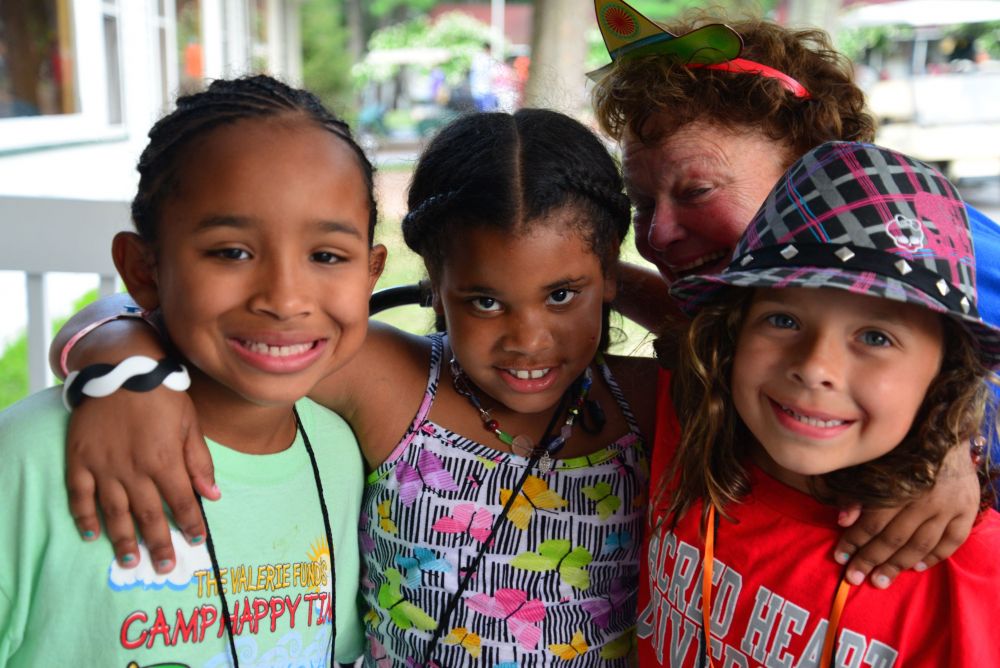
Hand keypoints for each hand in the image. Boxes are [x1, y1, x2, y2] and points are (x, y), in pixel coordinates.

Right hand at [66, 386, 217, 572]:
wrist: (121, 367)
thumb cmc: (162, 394)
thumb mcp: (190, 423)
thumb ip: (199, 461)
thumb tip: (213, 496)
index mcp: (165, 460)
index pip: (181, 502)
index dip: (190, 524)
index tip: (197, 542)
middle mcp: (134, 469)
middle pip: (148, 515)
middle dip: (159, 544)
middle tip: (164, 568)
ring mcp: (104, 466)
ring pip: (114, 512)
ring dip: (123, 539)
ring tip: (131, 561)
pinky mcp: (80, 459)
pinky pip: (79, 495)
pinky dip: (84, 517)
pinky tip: (91, 535)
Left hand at [833, 444, 978, 587]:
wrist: (946, 431)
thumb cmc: (902, 448)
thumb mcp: (875, 462)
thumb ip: (859, 491)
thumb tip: (843, 521)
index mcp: (899, 484)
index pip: (872, 522)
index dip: (854, 541)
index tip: (839, 557)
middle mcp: (925, 498)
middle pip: (894, 538)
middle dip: (870, 560)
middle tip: (853, 578)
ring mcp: (949, 507)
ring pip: (920, 545)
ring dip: (897, 566)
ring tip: (878, 581)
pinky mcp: (967, 510)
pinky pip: (951, 542)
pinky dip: (933, 557)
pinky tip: (916, 568)